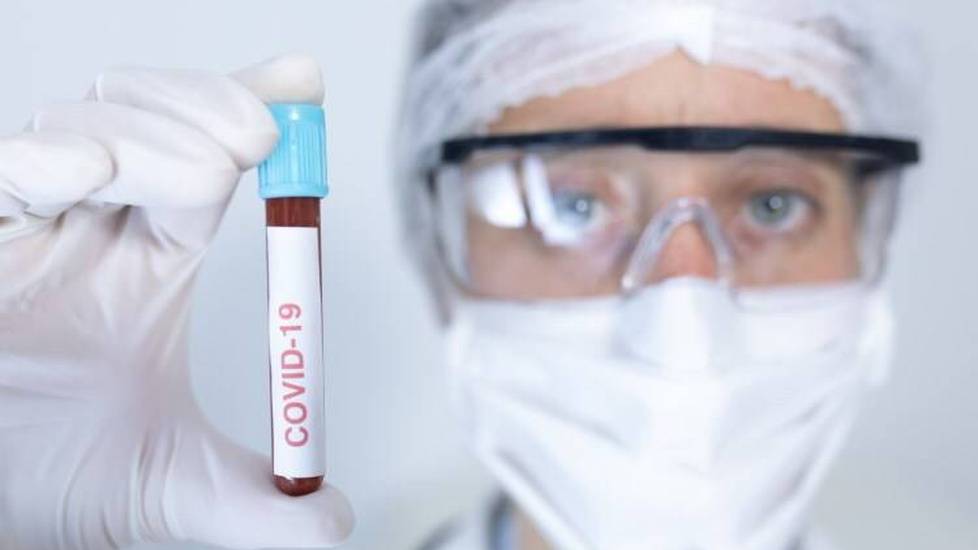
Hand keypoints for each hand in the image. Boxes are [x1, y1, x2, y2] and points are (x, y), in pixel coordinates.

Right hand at [0, 54, 353, 548]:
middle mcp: (96, 227)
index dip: (252, 107)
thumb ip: (259, 507)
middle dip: (212, 107)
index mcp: (153, 260)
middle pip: (156, 115)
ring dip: (153, 131)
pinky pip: (6, 173)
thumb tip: (334, 523)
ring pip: (90, 124)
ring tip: (205, 176)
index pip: (212, 159)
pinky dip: (47, 159)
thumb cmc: (53, 475)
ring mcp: (32, 225)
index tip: (301, 82)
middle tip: (262, 133)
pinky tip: (86, 172)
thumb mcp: (174, 487)